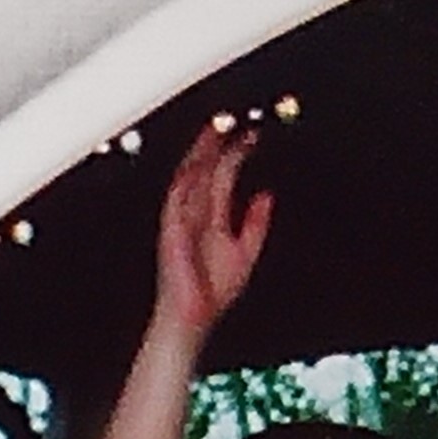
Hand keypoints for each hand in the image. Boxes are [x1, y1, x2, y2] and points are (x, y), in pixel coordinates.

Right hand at [150, 109, 272, 336]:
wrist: (192, 319)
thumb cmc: (212, 294)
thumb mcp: (246, 252)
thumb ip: (256, 224)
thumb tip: (267, 195)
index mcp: (212, 218)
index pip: (223, 176)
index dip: (236, 154)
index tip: (252, 135)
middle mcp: (196, 215)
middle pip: (203, 170)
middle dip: (213, 144)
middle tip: (227, 118)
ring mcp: (181, 222)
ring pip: (188, 179)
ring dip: (198, 156)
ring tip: (211, 133)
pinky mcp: (171, 233)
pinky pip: (176, 202)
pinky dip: (185, 183)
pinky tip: (195, 166)